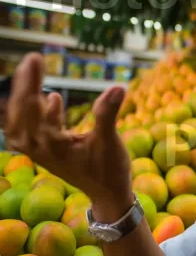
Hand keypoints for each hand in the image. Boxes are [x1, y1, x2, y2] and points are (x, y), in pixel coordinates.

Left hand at [6, 53, 132, 221]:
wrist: (108, 196)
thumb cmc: (110, 171)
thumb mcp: (110, 142)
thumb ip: (108, 114)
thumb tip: (118, 87)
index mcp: (51, 145)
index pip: (31, 107)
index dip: (30, 82)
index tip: (35, 59)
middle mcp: (39, 148)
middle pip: (18, 113)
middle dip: (23, 85)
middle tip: (33, 60)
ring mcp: (40, 152)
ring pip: (18, 122)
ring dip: (23, 99)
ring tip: (32, 77)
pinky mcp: (46, 154)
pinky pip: (28, 131)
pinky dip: (34, 113)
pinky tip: (51, 99)